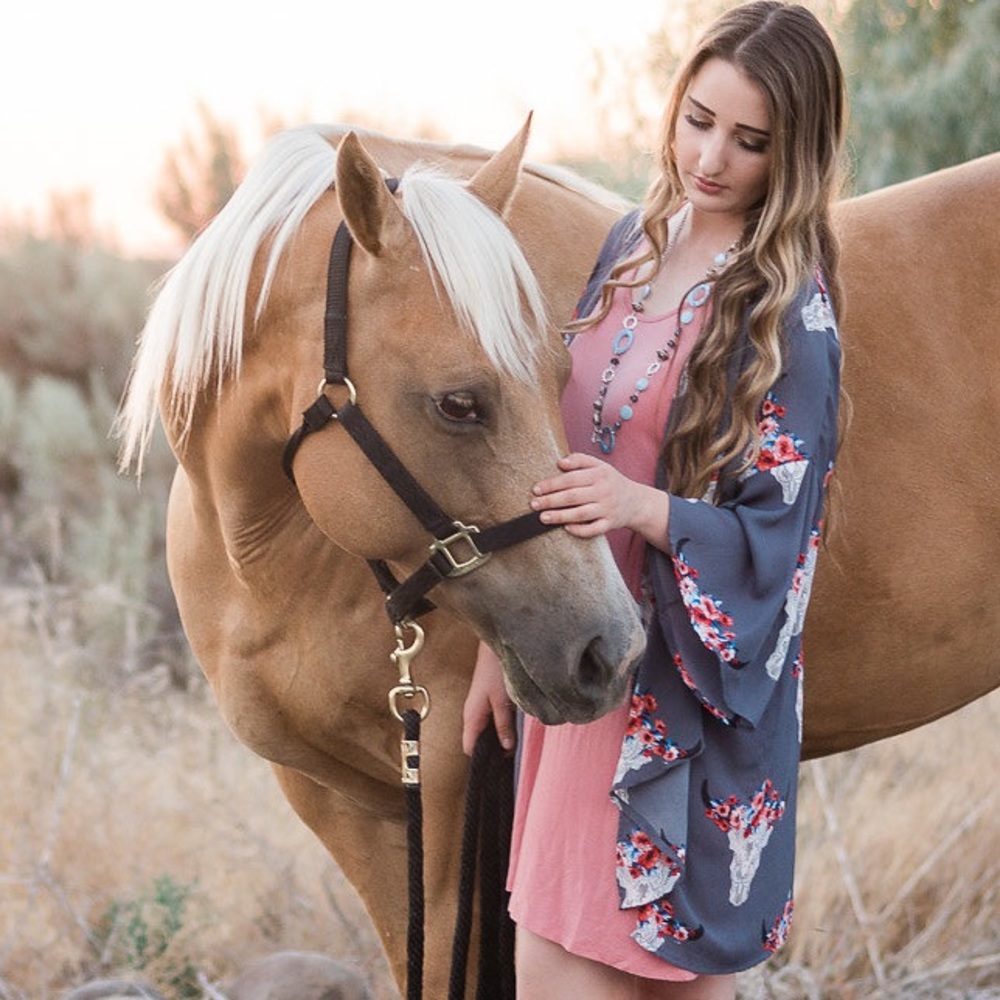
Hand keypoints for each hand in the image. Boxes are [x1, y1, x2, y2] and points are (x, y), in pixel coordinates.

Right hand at [462, 643, 516, 754]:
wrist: (495, 646)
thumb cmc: (495, 669)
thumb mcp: (502, 701)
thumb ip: (504, 725)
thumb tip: (506, 748)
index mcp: (471, 716)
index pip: (469, 747)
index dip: (482, 759)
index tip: (497, 767)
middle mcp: (472, 713)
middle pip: (477, 741)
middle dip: (492, 750)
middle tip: (510, 758)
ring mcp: (479, 707)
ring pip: (485, 731)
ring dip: (497, 738)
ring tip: (513, 745)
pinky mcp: (487, 701)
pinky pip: (490, 721)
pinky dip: (500, 727)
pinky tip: (512, 728)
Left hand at [530, 452, 669, 545]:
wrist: (636, 502)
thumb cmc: (611, 482)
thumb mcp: (600, 466)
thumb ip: (580, 460)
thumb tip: (561, 462)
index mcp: (599, 475)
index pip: (571, 479)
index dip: (552, 484)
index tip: (536, 489)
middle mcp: (604, 491)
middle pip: (573, 497)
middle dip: (551, 501)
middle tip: (533, 505)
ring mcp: (607, 509)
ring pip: (581, 514)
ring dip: (560, 516)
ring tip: (543, 518)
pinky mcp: (610, 524)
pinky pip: (593, 529)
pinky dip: (580, 530)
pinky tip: (566, 528)